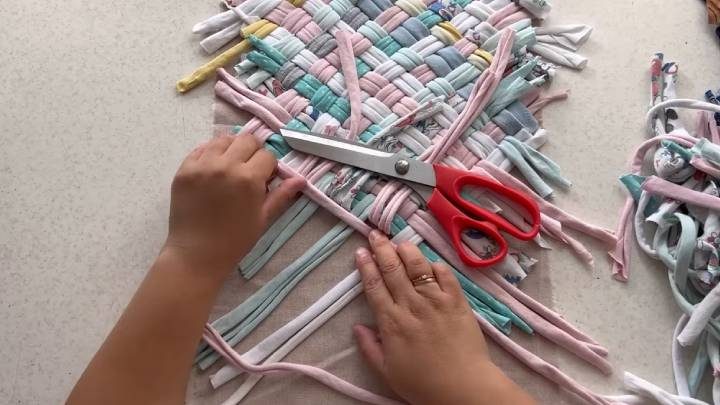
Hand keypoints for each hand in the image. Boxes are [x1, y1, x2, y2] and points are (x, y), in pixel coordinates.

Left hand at [164, 135, 304, 276]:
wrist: (197, 253)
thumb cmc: (235, 240)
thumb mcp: (263, 218)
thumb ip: (281, 195)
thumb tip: (301, 179)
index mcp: (249, 179)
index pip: (267, 156)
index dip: (269, 167)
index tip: (265, 179)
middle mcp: (226, 166)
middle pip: (247, 140)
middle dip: (253, 152)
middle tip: (249, 169)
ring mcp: (202, 165)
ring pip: (223, 139)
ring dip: (232, 148)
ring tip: (231, 165)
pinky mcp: (184, 169)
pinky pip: (201, 149)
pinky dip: (210, 154)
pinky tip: (213, 169)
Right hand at [353, 231, 534, 404]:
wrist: (463, 387)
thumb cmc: (423, 384)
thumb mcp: (387, 372)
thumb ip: (370, 348)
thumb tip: (357, 327)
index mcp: (391, 322)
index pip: (374, 286)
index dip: (366, 266)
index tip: (361, 251)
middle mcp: (412, 305)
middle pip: (393, 269)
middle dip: (382, 248)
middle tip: (375, 234)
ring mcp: (436, 300)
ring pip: (418, 266)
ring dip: (407, 250)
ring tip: (400, 241)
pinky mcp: (457, 301)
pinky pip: (446, 275)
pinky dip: (436, 265)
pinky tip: (429, 262)